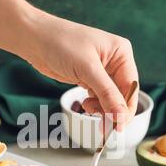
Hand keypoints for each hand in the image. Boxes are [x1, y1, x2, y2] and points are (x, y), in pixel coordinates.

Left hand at [24, 9, 138, 130]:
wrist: (34, 39)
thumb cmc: (61, 43)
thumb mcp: (87, 69)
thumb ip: (107, 94)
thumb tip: (121, 116)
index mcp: (121, 53)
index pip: (131, 87)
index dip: (126, 108)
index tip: (119, 126)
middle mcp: (115, 62)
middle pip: (122, 95)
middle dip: (113, 110)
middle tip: (104, 127)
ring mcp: (102, 71)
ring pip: (110, 99)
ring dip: (102, 109)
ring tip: (88, 107)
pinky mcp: (89, 79)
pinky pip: (99, 98)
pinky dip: (94, 105)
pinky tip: (85, 104)